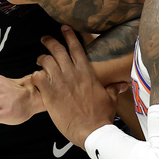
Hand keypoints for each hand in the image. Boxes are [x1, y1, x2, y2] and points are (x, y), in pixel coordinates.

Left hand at [32, 26, 120, 146]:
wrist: (91, 130)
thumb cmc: (101, 115)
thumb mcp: (110, 99)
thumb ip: (113, 89)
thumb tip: (122, 85)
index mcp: (87, 72)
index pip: (76, 47)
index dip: (69, 35)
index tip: (64, 28)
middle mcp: (72, 73)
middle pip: (58, 49)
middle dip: (50, 41)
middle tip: (45, 38)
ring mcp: (60, 82)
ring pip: (46, 60)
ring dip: (41, 58)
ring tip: (39, 60)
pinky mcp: (49, 93)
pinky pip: (37, 77)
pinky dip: (35, 75)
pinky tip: (36, 78)